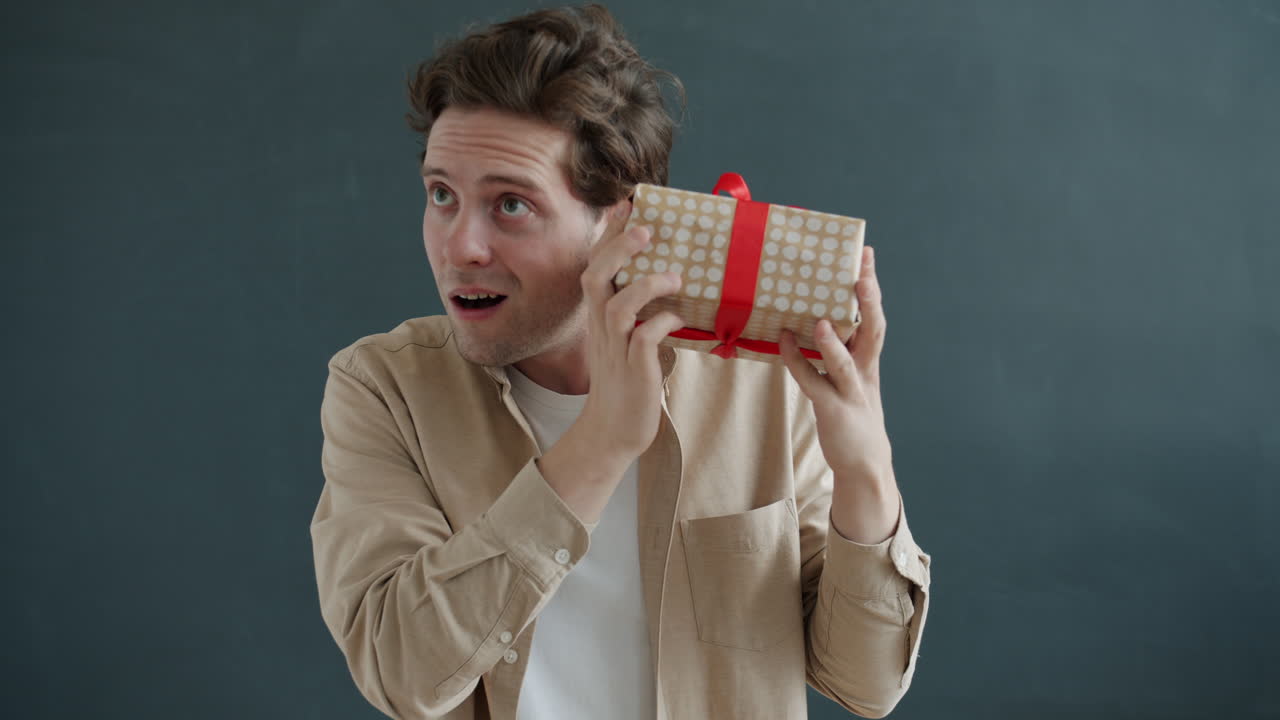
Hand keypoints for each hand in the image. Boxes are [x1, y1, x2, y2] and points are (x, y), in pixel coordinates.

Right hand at [575, 223, 684, 465]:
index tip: (628, 205)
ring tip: (676, 278)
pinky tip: (678, 321)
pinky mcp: (634, 370)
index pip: (595, 266)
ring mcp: (616, 349)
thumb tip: (668, 278)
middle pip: (594, 277)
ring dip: (647, 285)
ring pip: (618, 305)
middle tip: (646, 230)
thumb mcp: (625, 340)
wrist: (613, 431)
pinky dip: (662, 323)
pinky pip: (644, 338)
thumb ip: (637, 311)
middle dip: (618, 249)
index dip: (609, 235)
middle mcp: (602, 328)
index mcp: (599, 316)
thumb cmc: (627, 382)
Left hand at [779, 245, 892, 484]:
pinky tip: (783, 342)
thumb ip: (842, 349)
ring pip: (844, 364)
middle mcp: (865, 371)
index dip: (872, 287)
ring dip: (832, 344)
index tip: (866, 255)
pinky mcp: (832, 410)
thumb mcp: (854, 377)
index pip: (875, 316)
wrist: (864, 462)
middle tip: (861, 275)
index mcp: (870, 359)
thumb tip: (817, 315)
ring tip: (819, 321)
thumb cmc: (852, 411)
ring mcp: (850, 392)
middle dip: (868, 303)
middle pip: (873, 332)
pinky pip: (812, 383)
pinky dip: (797, 362)